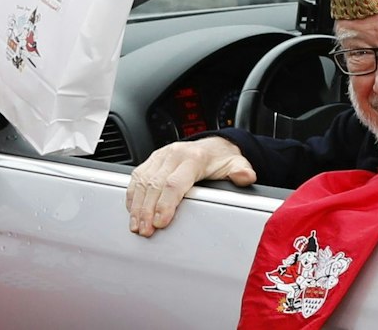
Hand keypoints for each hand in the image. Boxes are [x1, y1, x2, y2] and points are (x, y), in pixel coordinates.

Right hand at [125, 136, 255, 237]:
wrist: (213, 146)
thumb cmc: (221, 160)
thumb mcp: (237, 164)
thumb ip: (242, 172)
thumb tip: (245, 177)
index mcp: (192, 159)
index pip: (173, 183)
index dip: (165, 204)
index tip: (160, 223)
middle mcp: (172, 155)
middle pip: (153, 185)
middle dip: (147, 210)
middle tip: (146, 230)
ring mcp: (159, 157)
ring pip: (141, 181)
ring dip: (137, 206)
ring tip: (137, 225)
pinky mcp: (151, 160)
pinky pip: (136, 176)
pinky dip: (132, 195)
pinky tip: (133, 210)